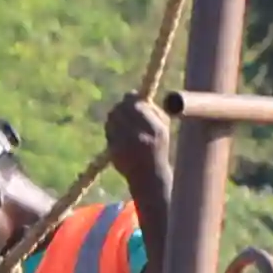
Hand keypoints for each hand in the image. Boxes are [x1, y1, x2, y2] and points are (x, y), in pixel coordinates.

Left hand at [103, 94, 176, 208]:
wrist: (149, 177)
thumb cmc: (158, 148)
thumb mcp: (163, 128)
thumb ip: (152, 110)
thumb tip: (134, 95)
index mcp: (155, 128)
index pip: (136, 105)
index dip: (130, 99)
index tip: (130, 98)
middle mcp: (140, 135)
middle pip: (121, 110)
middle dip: (120, 106)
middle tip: (121, 108)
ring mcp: (126, 144)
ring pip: (112, 120)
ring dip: (113, 117)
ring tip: (120, 121)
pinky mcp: (114, 151)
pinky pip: (108, 132)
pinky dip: (110, 129)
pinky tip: (116, 133)